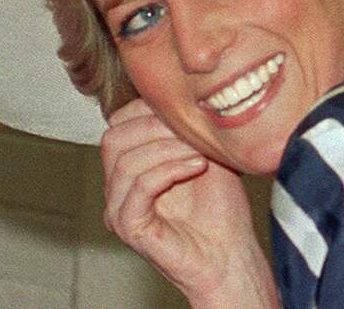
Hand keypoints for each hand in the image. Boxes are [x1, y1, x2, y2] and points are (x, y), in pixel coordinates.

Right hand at [100, 99, 277, 307]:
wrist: (231, 252)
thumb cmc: (220, 206)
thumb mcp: (202, 151)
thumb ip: (182, 126)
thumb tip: (178, 91)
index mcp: (129, 164)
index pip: (118, 121)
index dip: (149, 109)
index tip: (187, 113)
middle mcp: (116, 186)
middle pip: (113, 138)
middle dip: (156, 127)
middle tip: (192, 133)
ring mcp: (118, 208)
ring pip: (125, 161)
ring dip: (168, 149)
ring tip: (200, 153)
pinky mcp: (128, 226)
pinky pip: (138, 188)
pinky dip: (168, 171)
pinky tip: (196, 168)